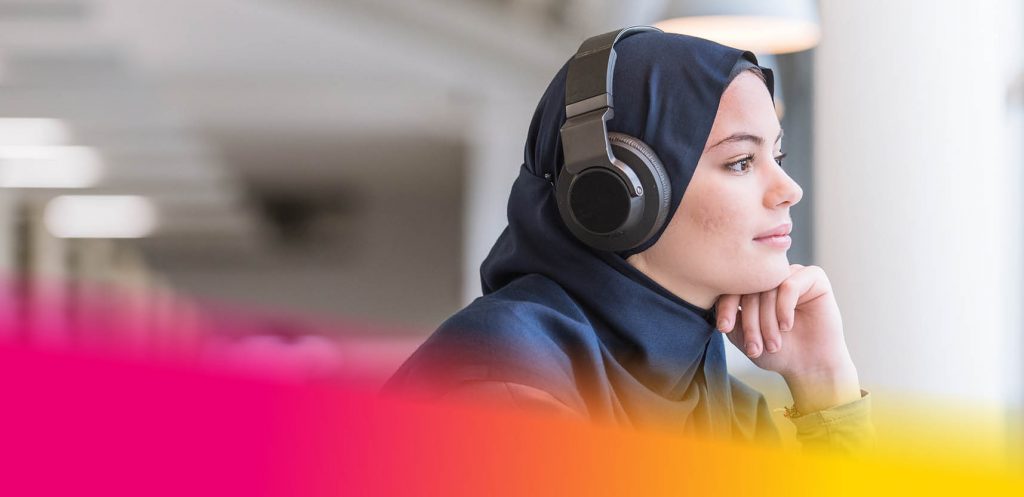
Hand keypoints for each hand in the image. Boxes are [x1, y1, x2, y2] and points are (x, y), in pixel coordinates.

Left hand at [715, 264, 861, 412]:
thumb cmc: (777, 352)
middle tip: (754, 347)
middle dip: (750, 321)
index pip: (732, 286)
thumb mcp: (744, 336)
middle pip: (750, 288)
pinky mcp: (814, 277)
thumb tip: (715, 298)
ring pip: (769, 288)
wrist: (809, 366)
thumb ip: (730, 316)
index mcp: (754, 286)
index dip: (726, 306)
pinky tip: (786, 326)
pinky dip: (784, 308)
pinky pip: (790, 285)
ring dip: (767, 320)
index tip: (724, 327)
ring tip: (773, 344)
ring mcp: (792, 274)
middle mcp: (772, 277)